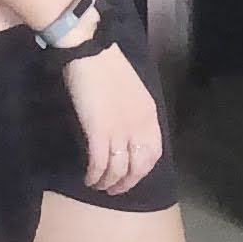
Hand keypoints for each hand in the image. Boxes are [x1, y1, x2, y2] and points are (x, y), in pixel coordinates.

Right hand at [61, 44, 163, 194]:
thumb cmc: (108, 67)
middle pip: (138, 167)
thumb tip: (127, 135)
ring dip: (108, 183)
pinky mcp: (99, 133)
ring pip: (118, 170)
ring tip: (98, 186)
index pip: (154, 153)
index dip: (142, 170)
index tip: (131, 176)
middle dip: (126, 183)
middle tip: (114, 190)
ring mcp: (120, 132)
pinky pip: (100, 164)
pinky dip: (95, 175)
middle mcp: (139, 127)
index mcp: (149, 116)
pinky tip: (89, 178)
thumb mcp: (132, 92)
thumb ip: (135, 114)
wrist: (90, 52)